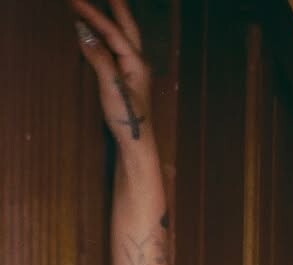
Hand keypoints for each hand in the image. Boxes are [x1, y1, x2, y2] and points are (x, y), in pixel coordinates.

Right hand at [72, 0, 150, 148]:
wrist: (138, 144)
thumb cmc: (129, 119)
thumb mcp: (112, 87)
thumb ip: (100, 59)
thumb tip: (84, 35)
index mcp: (136, 63)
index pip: (113, 32)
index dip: (94, 15)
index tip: (75, 1)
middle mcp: (138, 64)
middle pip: (126, 28)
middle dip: (116, 8)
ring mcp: (134, 72)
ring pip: (124, 38)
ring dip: (113, 21)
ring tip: (104, 6)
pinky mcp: (128, 81)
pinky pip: (118, 50)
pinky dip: (109, 37)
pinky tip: (101, 37)